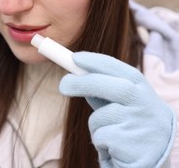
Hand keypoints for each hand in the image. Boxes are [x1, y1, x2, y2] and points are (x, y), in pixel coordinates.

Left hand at [60, 52, 175, 167]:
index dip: (98, 62)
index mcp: (145, 92)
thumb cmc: (131, 129)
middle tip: (63, 85)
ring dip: (96, 125)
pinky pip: (101, 136)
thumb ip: (104, 92)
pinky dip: (99, 141)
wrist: (151, 164)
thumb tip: (75, 76)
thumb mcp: (122, 106)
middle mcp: (149, 106)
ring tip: (110, 135)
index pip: (122, 70)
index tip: (75, 57)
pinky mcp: (132, 146)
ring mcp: (142, 126)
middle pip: (113, 87)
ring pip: (101, 116)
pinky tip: (114, 148)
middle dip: (84, 83)